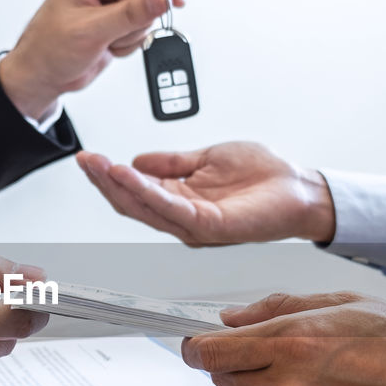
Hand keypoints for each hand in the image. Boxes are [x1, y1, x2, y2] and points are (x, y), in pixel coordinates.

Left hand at [0, 0, 183, 120]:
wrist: (43, 77)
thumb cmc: (49, 49)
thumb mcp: (91, 31)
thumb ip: (129, 14)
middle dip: (133, 19)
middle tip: (113, 34)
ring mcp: (110, 0)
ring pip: (146, 11)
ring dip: (130, 34)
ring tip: (105, 41)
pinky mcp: (117, 19)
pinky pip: (141, 27)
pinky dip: (128, 42)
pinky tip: (108, 46)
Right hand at [77, 142, 337, 244]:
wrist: (300, 189)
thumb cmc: (265, 178)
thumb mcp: (208, 158)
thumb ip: (173, 162)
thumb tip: (139, 160)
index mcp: (182, 201)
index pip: (136, 192)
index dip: (111, 176)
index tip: (91, 158)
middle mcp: (183, 218)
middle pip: (133, 204)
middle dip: (104, 181)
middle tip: (85, 160)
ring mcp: (195, 225)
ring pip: (146, 209)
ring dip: (118, 186)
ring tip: (99, 165)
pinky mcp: (210, 226)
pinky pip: (171, 209)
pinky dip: (147, 191)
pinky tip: (129, 174)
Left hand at [181, 293, 385, 385]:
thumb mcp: (347, 301)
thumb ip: (280, 308)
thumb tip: (232, 317)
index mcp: (295, 342)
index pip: (208, 353)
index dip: (196, 347)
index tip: (196, 343)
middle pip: (225, 381)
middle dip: (234, 365)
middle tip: (264, 350)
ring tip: (328, 369)